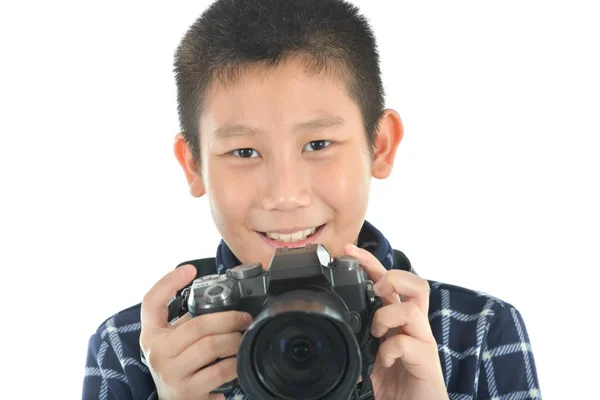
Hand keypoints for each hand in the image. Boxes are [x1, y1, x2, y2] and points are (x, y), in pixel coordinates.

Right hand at [139, 265, 252, 399]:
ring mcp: (172, 373)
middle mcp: (157, 352)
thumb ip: (188, 322)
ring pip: (210, 346)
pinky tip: (238, 359)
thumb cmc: (177, 366)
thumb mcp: (173, 342)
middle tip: (244, 317)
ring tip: (242, 337)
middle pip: (197, 325)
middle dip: (228, 318)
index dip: (168, 282)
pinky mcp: (188, 391)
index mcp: (152, 335)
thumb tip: (222, 302)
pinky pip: (219, 371)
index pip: (151, 302)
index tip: (190, 269)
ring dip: (234, 339)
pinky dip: (234, 362)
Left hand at [344, 245, 447, 399]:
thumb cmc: (394, 384)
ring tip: (375, 331)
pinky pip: (409, 342)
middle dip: (391, 277)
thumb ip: (356, 339)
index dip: (371, 263)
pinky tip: (383, 360)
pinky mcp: (427, 362)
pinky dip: (390, 348)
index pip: (389, 282)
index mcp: (398, 321)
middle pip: (415, 284)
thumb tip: (329, 327)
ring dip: (387, 315)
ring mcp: (423, 342)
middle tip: (374, 288)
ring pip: (412, 308)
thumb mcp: (367, 357)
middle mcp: (413, 326)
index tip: (348, 252)